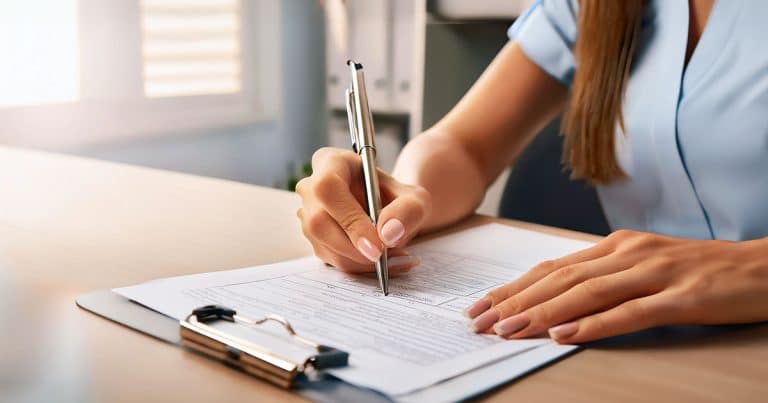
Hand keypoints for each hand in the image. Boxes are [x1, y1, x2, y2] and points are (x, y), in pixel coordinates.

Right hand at [296, 147, 431, 273]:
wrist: (391, 210)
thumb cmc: (399, 198)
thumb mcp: (415, 199)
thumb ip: (407, 211)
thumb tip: (388, 234)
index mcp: (331, 162)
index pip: (329, 188)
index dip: (350, 218)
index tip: (377, 244)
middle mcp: (311, 187)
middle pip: (319, 222)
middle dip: (354, 247)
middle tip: (385, 258)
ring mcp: (307, 214)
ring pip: (324, 245)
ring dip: (360, 260)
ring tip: (394, 259)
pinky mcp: (313, 239)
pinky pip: (331, 259)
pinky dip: (359, 267)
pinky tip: (384, 262)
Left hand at [465, 230, 767, 342]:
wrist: (762, 268)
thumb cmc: (698, 270)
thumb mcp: (643, 267)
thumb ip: (604, 279)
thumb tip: (558, 302)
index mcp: (615, 248)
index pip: (552, 269)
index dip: (513, 288)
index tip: (480, 306)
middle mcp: (627, 254)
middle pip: (560, 279)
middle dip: (514, 302)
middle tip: (480, 322)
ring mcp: (654, 273)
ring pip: (587, 293)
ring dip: (542, 313)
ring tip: (508, 329)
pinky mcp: (681, 296)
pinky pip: (631, 312)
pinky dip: (595, 324)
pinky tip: (565, 335)